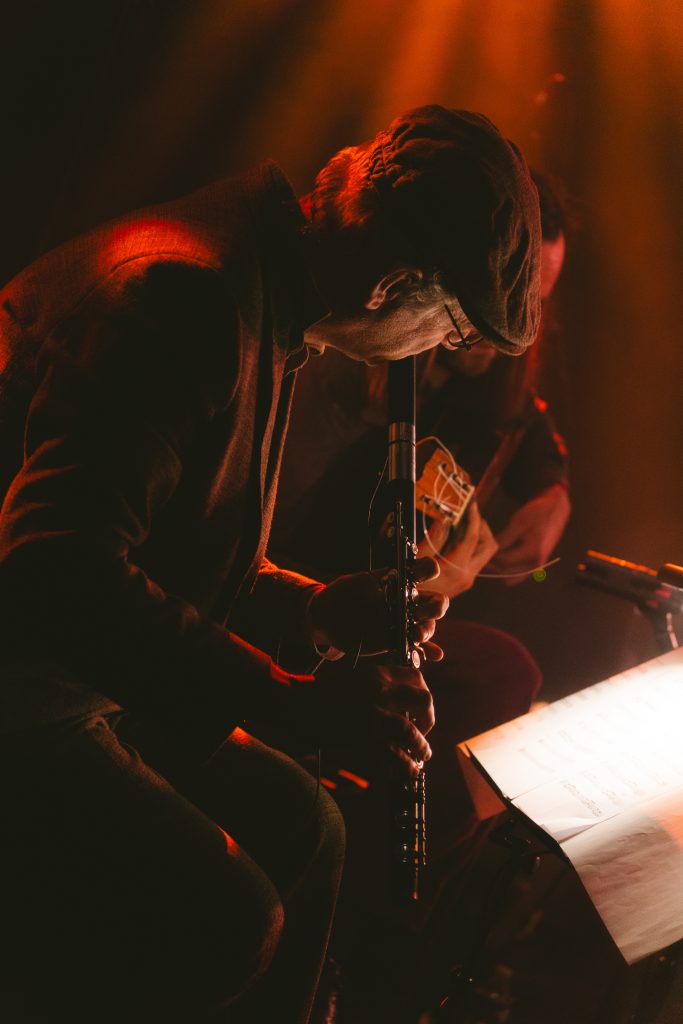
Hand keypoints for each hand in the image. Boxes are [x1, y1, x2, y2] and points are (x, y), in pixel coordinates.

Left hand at [307, 558, 448, 660]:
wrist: (330, 618)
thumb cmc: (345, 593)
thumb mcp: (356, 584)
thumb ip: (370, 587)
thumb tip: (382, 595)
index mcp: (402, 581)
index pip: (427, 570)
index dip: (428, 571)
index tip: (415, 577)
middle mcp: (409, 601)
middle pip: (437, 602)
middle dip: (434, 608)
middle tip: (417, 613)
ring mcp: (406, 622)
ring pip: (428, 626)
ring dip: (426, 630)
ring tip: (415, 635)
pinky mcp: (398, 642)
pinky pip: (420, 649)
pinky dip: (429, 652)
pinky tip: (434, 655)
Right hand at [315, 660, 434, 775]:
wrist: (293, 703)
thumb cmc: (317, 690)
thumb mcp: (351, 676)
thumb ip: (373, 684)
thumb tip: (394, 697)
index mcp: (376, 674)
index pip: (415, 677)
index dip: (423, 695)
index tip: (420, 709)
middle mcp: (380, 691)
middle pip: (423, 702)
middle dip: (429, 720)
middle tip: (425, 733)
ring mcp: (374, 716)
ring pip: (412, 733)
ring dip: (421, 747)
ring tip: (421, 757)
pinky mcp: (365, 740)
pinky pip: (396, 755)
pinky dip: (406, 765)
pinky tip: (408, 769)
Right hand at [417, 501, 497, 598]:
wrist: (409, 610)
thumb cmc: (409, 582)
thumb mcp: (418, 556)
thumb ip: (435, 536)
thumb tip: (446, 517)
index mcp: (457, 568)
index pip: (473, 536)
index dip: (473, 516)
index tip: (471, 502)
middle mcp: (468, 575)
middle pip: (489, 545)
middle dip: (482, 527)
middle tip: (469, 515)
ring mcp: (468, 580)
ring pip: (485, 553)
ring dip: (479, 536)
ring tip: (463, 525)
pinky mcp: (464, 581)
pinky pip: (476, 559)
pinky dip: (472, 545)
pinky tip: (456, 538)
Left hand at [486, 484, 570, 584]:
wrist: (556, 509)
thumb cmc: (538, 512)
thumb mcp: (519, 522)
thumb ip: (503, 538)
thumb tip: (487, 548)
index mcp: (533, 553)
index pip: (503, 561)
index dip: (488, 556)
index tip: (477, 549)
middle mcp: (536, 563)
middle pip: (505, 573)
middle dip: (491, 565)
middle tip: (478, 555)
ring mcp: (536, 566)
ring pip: (510, 577)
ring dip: (497, 570)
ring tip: (486, 557)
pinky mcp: (536, 564)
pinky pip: (517, 575)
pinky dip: (505, 570)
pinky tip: (497, 559)